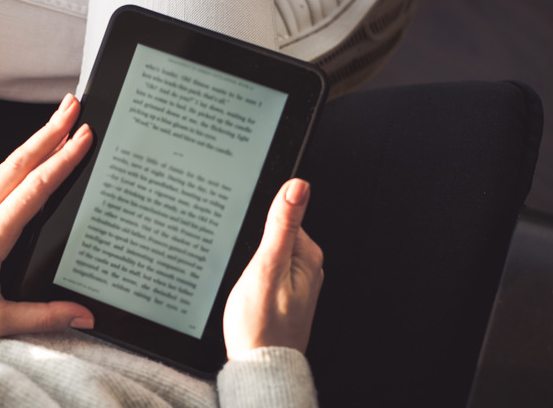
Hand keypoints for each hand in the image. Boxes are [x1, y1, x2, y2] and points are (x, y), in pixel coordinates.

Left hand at [0, 94, 94, 338]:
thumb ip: (43, 316)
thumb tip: (84, 315)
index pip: (34, 189)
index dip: (61, 161)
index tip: (82, 138)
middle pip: (19, 163)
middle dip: (49, 131)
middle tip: (74, 106)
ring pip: (8, 164)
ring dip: (35, 139)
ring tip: (59, 119)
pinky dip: (21, 157)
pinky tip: (33, 152)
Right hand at [223, 178, 323, 357]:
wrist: (259, 367)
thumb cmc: (262, 325)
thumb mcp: (267, 267)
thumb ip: (282, 225)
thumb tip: (298, 186)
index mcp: (308, 254)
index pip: (282, 217)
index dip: (258, 227)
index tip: (246, 244)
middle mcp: (307, 267)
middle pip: (274, 236)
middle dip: (254, 247)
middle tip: (244, 271)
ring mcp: (296, 283)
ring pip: (267, 255)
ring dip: (252, 265)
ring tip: (246, 286)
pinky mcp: (283, 296)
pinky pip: (266, 273)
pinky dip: (253, 278)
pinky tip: (247, 294)